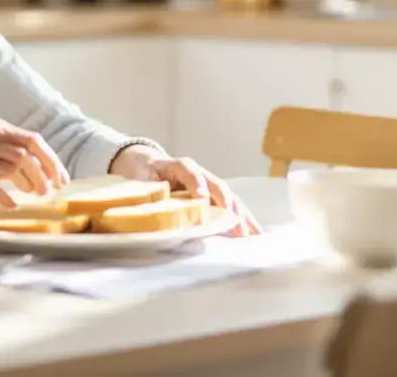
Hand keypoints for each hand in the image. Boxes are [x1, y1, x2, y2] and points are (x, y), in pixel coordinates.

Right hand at [0, 118, 69, 206]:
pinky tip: (11, 203)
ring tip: (33, 194)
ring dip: (28, 182)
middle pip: (26, 150)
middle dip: (44, 171)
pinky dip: (5, 195)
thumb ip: (13, 156)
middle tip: (50, 190)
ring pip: (13, 165)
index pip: (33, 139)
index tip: (62, 179)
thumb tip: (46, 173)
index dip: (52, 160)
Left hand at [110, 145, 262, 236]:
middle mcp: (199, 173)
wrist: (149, 164)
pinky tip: (255, 233)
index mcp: (177, 166)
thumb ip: (149, 189)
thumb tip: (155, 207)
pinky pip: (231, 206)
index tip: (201, 196)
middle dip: (226, 203)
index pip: (188, 170)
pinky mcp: (214, 196)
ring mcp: (209, 184)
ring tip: (251, 233)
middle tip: (234, 221)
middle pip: (216, 184)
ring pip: (229, 196)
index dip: (196, 182)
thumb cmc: (146, 174)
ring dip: (241, 214)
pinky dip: (244, 218)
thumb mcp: (141, 178)